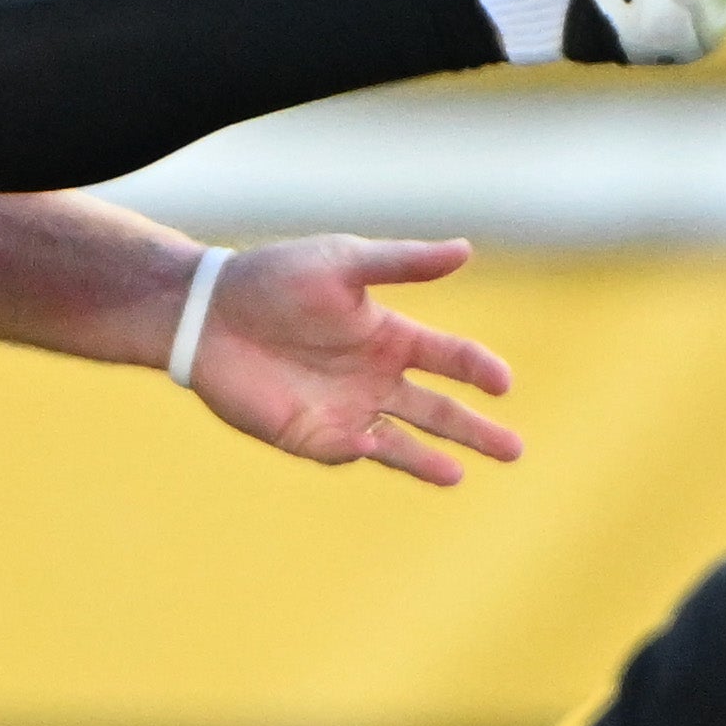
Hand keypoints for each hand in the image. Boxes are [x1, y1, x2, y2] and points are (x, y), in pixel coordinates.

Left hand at [182, 238, 521, 485]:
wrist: (210, 314)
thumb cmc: (276, 279)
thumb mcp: (344, 262)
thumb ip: (403, 263)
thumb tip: (466, 249)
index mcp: (391, 335)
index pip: (451, 358)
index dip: (479, 370)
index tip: (503, 383)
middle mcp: (375, 377)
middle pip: (438, 410)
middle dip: (475, 430)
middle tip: (515, 451)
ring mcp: (346, 409)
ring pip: (402, 442)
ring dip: (432, 459)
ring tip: (462, 475)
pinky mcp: (311, 435)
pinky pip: (349, 450)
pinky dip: (368, 451)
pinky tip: (378, 447)